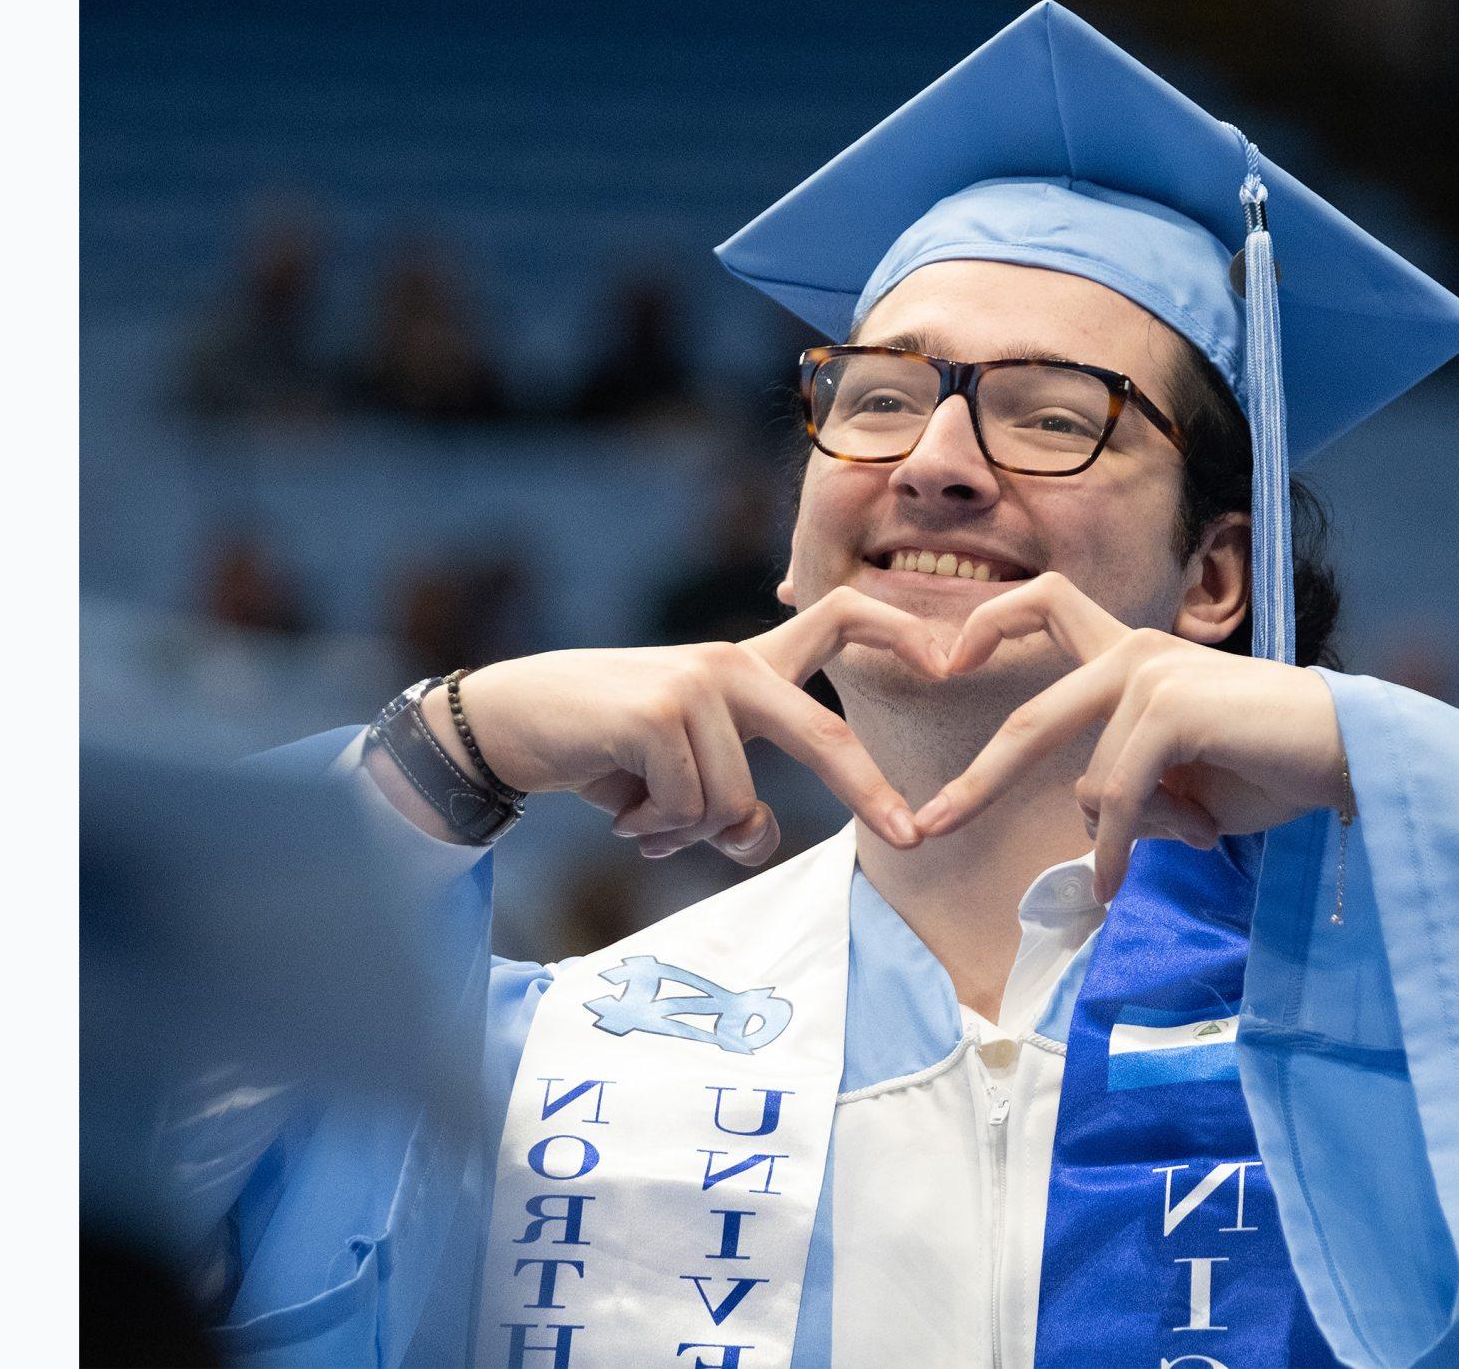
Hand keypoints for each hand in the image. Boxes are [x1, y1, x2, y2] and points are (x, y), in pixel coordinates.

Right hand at [442, 587, 943, 863]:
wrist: (507, 725)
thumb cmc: (604, 754)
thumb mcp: (679, 785)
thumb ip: (729, 811)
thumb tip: (757, 839)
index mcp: (749, 667)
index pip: (841, 618)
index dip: (900, 633)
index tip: (950, 663)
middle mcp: (730, 663)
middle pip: (823, 735)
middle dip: (869, 793)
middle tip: (912, 838)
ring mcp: (695, 683)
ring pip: (735, 803)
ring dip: (686, 833)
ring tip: (641, 814)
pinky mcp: (657, 712)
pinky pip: (688, 809)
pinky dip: (655, 830)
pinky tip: (619, 809)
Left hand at [909, 573, 1351, 898]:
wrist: (1351, 754)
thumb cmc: (1274, 766)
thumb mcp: (1184, 781)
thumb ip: (1133, 789)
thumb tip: (1098, 831)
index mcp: (1133, 652)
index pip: (1044, 603)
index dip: (987, 623)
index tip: (946, 664)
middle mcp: (1135, 651)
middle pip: (1032, 719)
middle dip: (977, 780)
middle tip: (930, 826)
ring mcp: (1153, 674)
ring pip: (1090, 785)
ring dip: (1126, 837)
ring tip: (1181, 845)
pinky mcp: (1173, 708)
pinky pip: (1120, 797)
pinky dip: (1120, 849)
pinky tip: (1121, 882)